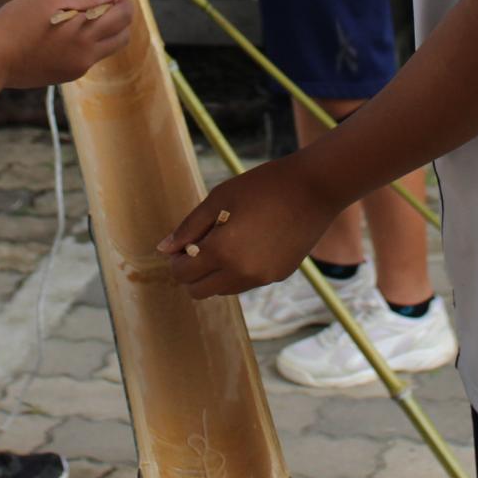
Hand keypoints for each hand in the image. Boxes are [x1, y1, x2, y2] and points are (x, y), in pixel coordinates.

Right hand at [0, 0, 131, 89]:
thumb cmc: (17, 21)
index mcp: (86, 33)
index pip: (124, 18)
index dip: (123, 2)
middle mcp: (87, 55)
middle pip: (122, 37)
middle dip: (121, 19)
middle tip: (107, 5)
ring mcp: (76, 68)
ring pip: (107, 49)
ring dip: (107, 32)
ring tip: (88, 16)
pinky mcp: (65, 75)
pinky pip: (88, 58)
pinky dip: (88, 43)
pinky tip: (69, 31)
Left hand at [158, 154, 345, 298]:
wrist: (315, 188)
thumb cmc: (263, 186)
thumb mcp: (219, 199)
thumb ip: (188, 227)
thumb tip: (163, 249)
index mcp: (222, 252)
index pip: (182, 275)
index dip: (176, 260)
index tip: (182, 243)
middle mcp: (241, 273)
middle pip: (198, 291)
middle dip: (191, 272)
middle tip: (199, 245)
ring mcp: (262, 279)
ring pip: (223, 290)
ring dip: (214, 273)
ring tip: (226, 240)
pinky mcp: (278, 276)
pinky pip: (246, 282)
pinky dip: (238, 270)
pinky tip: (250, 241)